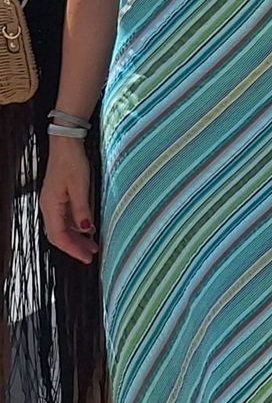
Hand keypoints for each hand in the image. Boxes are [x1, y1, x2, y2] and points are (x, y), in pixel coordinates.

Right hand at [41, 140, 97, 263]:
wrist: (66, 144)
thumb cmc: (72, 162)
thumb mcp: (80, 186)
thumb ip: (82, 209)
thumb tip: (85, 229)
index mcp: (51, 207)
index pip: (59, 236)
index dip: (73, 249)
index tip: (87, 258)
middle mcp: (49, 207)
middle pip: (59, 234)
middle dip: (75, 246)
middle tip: (91, 255)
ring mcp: (53, 202)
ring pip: (63, 227)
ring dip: (77, 237)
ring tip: (93, 245)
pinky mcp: (59, 197)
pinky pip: (66, 217)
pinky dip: (77, 225)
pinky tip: (89, 228)